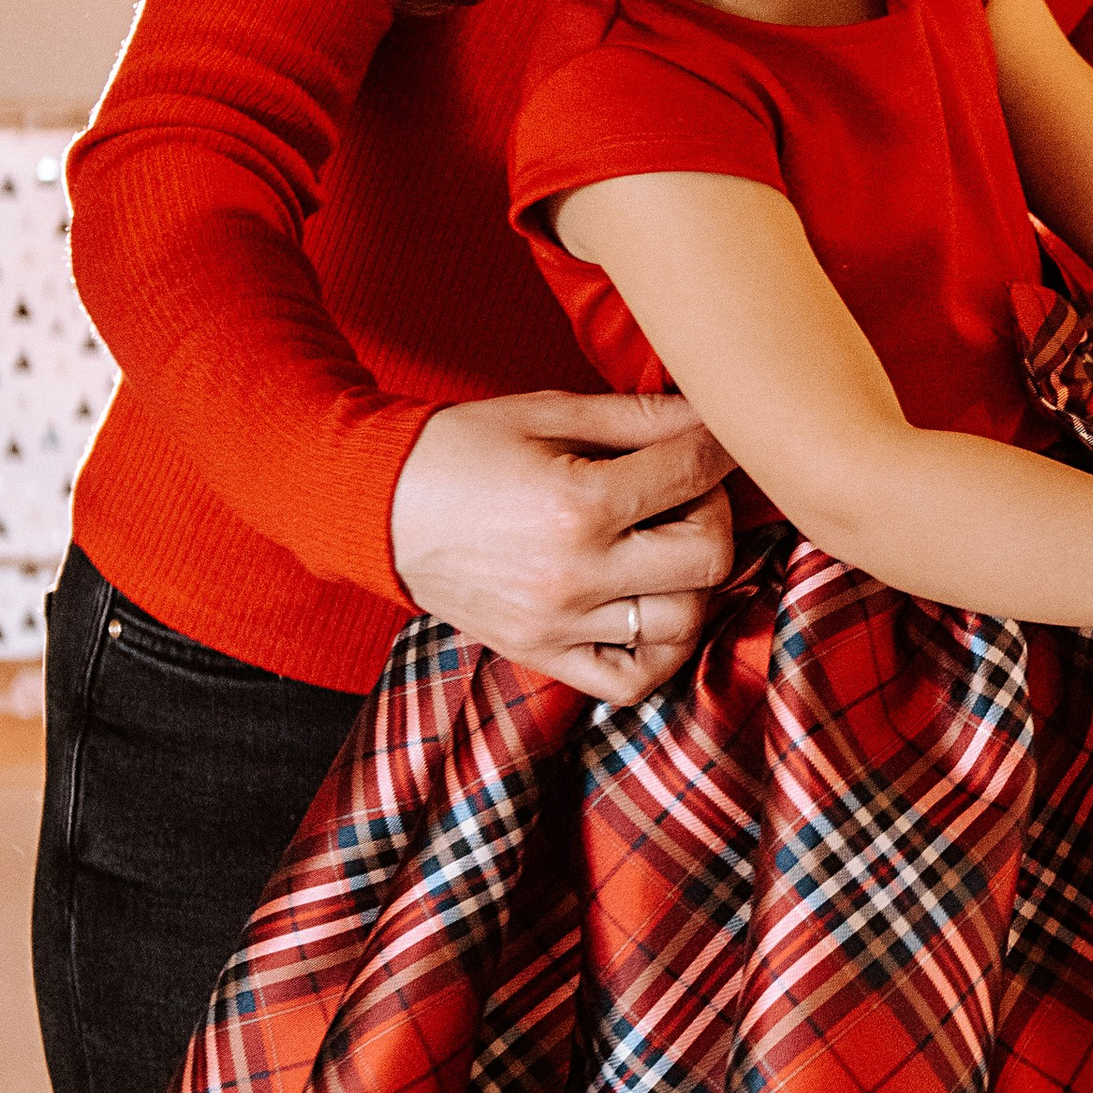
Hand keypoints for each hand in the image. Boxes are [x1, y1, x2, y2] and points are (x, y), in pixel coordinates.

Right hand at [389, 389, 737, 701]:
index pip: (692, 475)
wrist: (376, 505)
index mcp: (577, 503)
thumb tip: (711, 416)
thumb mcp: (547, 411)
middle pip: (709, 557)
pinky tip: (649, 607)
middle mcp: (575, 574)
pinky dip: (661, 650)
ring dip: (693, 581)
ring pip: (684, 622)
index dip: (717, 448)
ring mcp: (559, 625)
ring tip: (664, 547)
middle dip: (713, 514)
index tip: (714, 440)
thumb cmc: (460, 449)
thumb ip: (637, 416)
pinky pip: (634, 681)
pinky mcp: (542, 655)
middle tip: (685, 494)